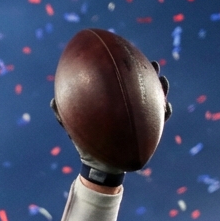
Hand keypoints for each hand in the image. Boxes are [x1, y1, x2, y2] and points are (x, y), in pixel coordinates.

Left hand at [51, 61, 170, 175]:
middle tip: (154, 65)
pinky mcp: (149, 133)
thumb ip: (63, 114)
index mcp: (113, 103)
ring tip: (164, 82)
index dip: (128, 68)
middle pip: (143, 87)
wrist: (98, 165)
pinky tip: (166, 108)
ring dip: (162, 90)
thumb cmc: (85, 142)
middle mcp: (128, 108)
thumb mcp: (73, 126)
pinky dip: (165, 114)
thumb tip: (52, 101)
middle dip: (151, 74)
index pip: (122, 81)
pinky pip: (160, 121)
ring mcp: (140, 119)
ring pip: (156, 101)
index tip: (129, 55)